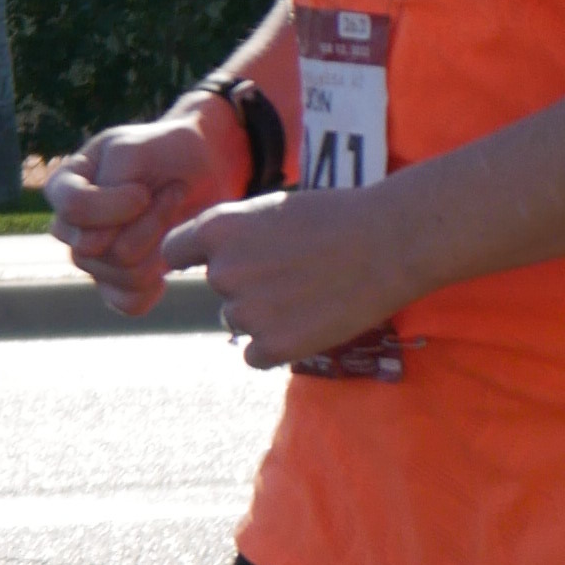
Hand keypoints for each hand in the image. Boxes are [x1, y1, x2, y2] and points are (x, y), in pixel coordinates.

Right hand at [44, 104, 237, 317]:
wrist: (202, 166)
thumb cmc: (164, 149)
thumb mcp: (135, 149)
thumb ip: (108, 187)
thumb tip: (92, 247)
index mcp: (64, 186)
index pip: (72, 209)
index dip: (112, 206)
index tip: (144, 191)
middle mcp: (72, 226)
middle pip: (93, 250)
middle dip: (145, 224)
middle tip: (173, 192)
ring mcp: (94, 258)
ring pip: (121, 274)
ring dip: (160, 244)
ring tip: (176, 213)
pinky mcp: (120, 282)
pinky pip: (128, 303)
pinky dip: (155, 287)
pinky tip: (168, 260)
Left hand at [159, 181, 417, 370]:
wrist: (390, 242)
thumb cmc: (338, 217)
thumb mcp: (273, 209)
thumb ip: (236, 235)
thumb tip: (213, 261)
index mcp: (218, 229)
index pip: (174, 252)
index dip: (195, 257)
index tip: (216, 260)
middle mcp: (223, 272)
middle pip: (219, 290)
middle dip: (247, 285)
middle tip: (295, 273)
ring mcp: (247, 312)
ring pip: (239, 322)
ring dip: (266, 315)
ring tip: (311, 294)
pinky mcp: (273, 347)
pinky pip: (256, 355)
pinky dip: (277, 346)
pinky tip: (310, 322)